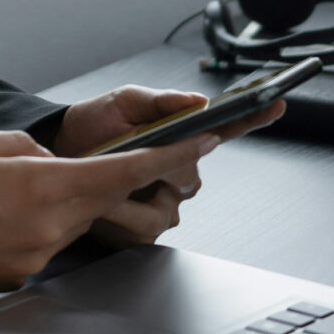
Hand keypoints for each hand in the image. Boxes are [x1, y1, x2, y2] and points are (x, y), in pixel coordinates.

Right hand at [0, 128, 218, 302]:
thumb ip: (28, 146)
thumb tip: (52, 160)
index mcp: (41, 187)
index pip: (125, 171)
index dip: (171, 155)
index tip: (203, 142)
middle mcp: (48, 229)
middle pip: (102, 197)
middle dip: (106, 175)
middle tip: (83, 156)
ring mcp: (35, 258)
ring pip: (72, 218)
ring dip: (59, 197)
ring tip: (4, 186)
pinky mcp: (18, 275)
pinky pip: (44, 240)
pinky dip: (34, 221)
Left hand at [51, 84, 285, 246]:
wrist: (58, 152)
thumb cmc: (93, 125)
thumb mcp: (122, 103)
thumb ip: (160, 100)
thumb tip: (197, 101)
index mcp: (181, 137)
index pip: (227, 129)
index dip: (254, 118)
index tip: (275, 103)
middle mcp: (179, 172)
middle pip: (189, 179)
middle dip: (156, 171)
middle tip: (126, 160)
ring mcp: (163, 203)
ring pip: (166, 212)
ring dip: (128, 201)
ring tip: (101, 190)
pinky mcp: (142, 228)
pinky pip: (142, 232)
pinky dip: (117, 219)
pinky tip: (100, 209)